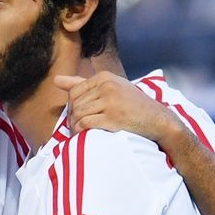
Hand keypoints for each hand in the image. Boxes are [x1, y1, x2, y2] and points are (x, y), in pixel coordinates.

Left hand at [54, 72, 188, 147]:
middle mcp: (107, 86)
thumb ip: (83, 84)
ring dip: (75, 128)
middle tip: (75, 129)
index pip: (74, 91)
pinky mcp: (112, 117)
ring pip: (79, 114)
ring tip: (79, 134)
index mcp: (105, 77)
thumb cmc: (133, 105)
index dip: (71, 107)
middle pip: (75, 104)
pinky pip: (85, 124)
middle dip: (72, 119)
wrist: (157, 120)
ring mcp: (110, 101)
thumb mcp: (111, 88)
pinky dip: (81, 132)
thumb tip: (56, 80)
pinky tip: (84, 137)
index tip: (76, 118)